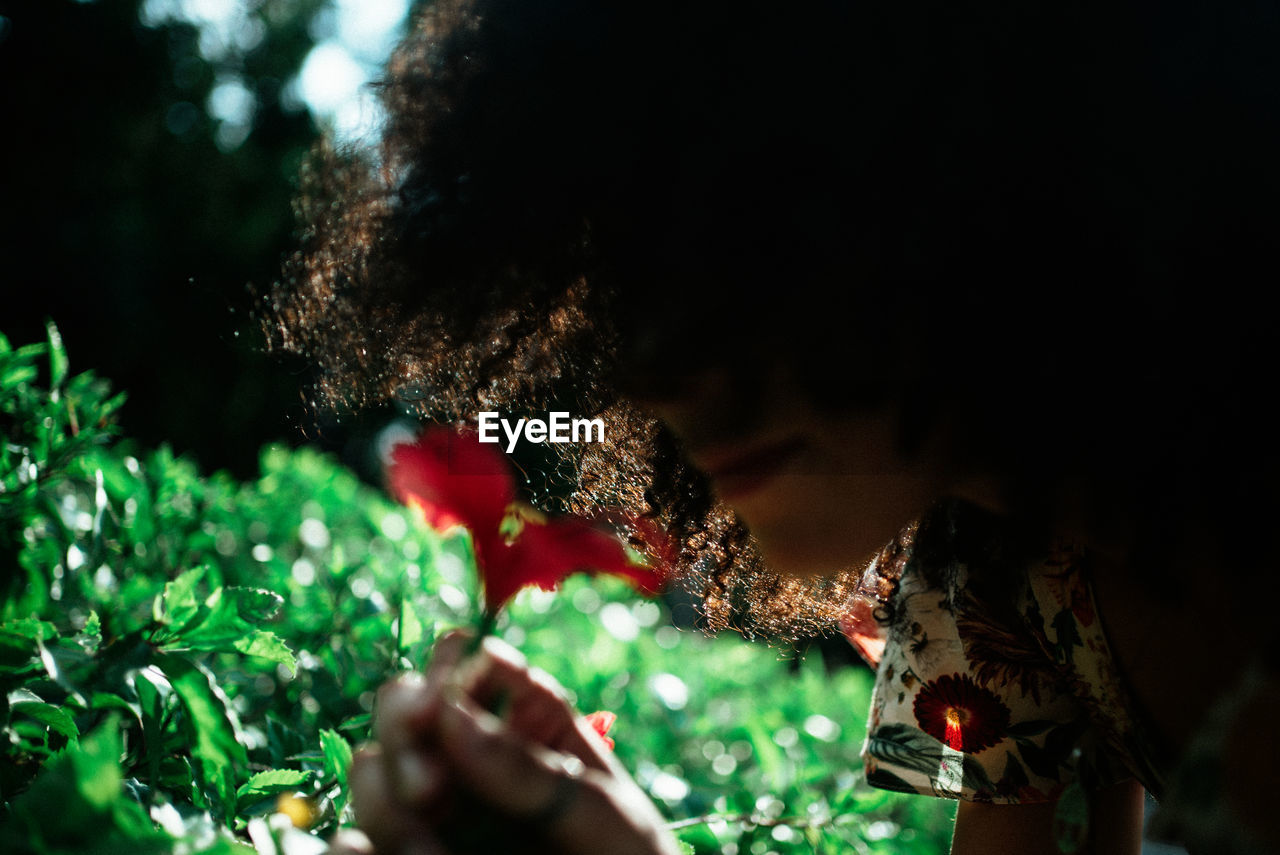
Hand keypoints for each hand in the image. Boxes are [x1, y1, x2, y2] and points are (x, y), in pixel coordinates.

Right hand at [329, 631, 682, 854]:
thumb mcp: (599, 813)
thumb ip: (529, 767)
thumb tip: (450, 712)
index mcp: (528, 721)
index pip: (472, 661)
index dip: (446, 669)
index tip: (438, 705)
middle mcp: (472, 753)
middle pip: (405, 704)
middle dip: (403, 734)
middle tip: (432, 790)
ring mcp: (437, 808)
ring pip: (372, 771)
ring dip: (387, 804)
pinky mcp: (413, 849)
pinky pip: (356, 841)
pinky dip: (355, 847)